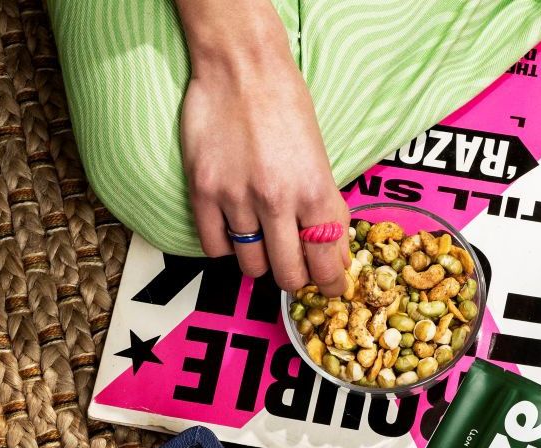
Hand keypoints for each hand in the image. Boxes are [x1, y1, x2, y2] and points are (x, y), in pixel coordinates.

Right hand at [176, 0, 347, 295]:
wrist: (242, 66)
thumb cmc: (285, 104)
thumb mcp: (321, 157)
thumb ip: (328, 207)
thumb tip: (337, 253)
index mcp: (315, 191)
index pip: (327, 264)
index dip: (330, 284)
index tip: (328, 288)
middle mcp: (278, 200)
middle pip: (288, 275)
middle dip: (295, 278)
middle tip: (294, 267)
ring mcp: (237, 198)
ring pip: (251, 266)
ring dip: (259, 261)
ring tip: (262, 240)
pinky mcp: (203, 190)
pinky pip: (215, 247)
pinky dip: (226, 247)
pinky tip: (233, 229)